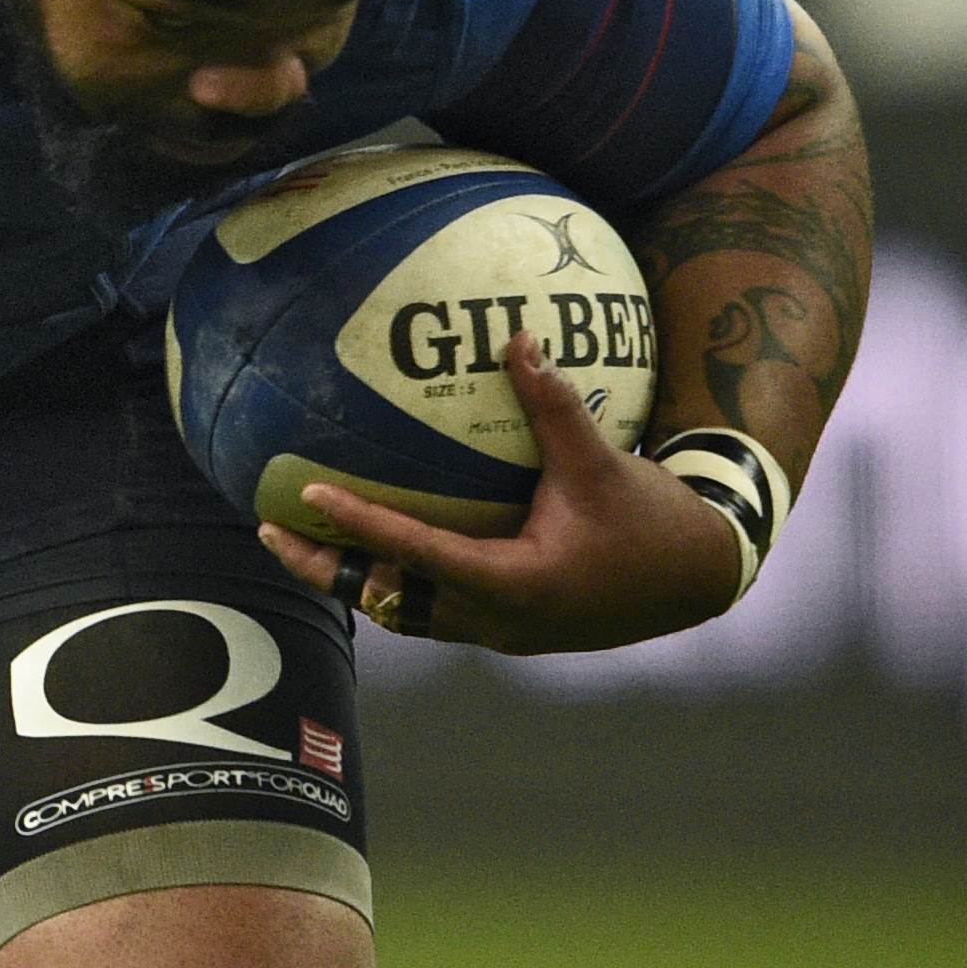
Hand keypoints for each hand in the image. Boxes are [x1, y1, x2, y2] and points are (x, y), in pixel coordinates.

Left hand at [259, 336, 743, 653]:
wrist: (700, 577)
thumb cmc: (652, 522)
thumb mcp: (603, 464)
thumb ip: (555, 406)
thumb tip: (518, 337)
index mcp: (513, 585)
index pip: (414, 554)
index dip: (357, 526)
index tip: (304, 497)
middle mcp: (494, 620)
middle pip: (384, 599)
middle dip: (323, 568)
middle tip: (266, 526)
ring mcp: (496, 630)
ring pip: (401, 611)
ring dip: (351, 577)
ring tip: (298, 538)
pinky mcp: (503, 625)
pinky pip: (428, 605)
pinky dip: (391, 577)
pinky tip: (368, 541)